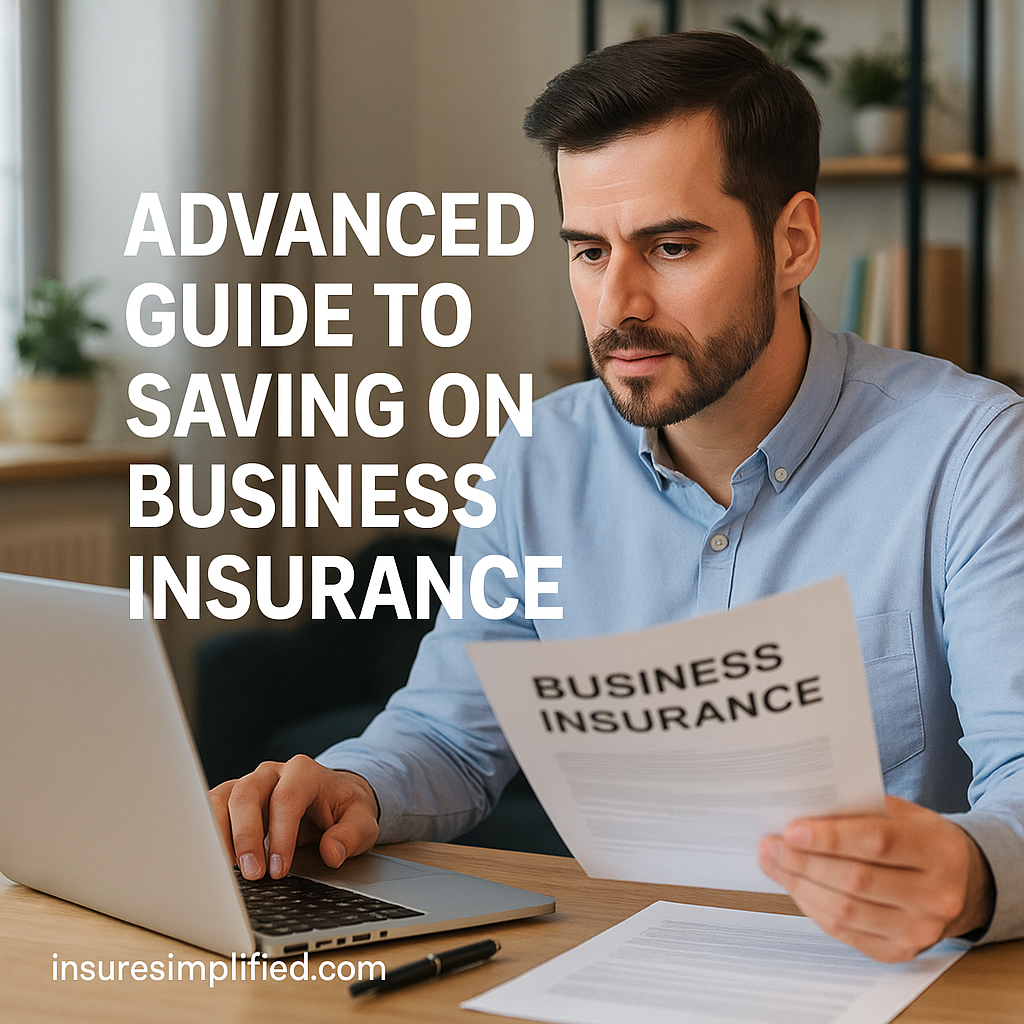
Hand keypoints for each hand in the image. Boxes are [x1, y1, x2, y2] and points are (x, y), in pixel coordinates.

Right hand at [210, 754, 379, 879]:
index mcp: (304, 772)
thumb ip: (351, 835)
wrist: (332, 797)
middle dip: (246, 837)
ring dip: (219, 836)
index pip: (286, 798)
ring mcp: (249, 783)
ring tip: (225, 871)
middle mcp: (272, 773)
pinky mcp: (232, 798)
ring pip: (223, 799)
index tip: (279, 869)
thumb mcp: (361, 820)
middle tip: (252, 874)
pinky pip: (210, 809)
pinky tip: (213, 861)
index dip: (280, 834)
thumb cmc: (343, 809)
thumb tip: (332, 853)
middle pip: (247, 794)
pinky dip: (207, 834)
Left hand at [758, 795, 994, 962]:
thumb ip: (858, 810)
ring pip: (846, 911)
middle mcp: (937, 896)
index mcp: (939, 851)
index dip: (830, 838)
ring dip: (799, 885)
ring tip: (773, 863)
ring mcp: (920, 930)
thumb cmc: (919, 839)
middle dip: (803, 862)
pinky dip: (812, 907)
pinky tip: (795, 886)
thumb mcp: (901, 813)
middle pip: (857, 880)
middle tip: (770, 845)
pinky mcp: (900, 952)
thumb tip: (802, 813)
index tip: (792, 829)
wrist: (961, 882)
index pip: (878, 843)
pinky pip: (844, 932)